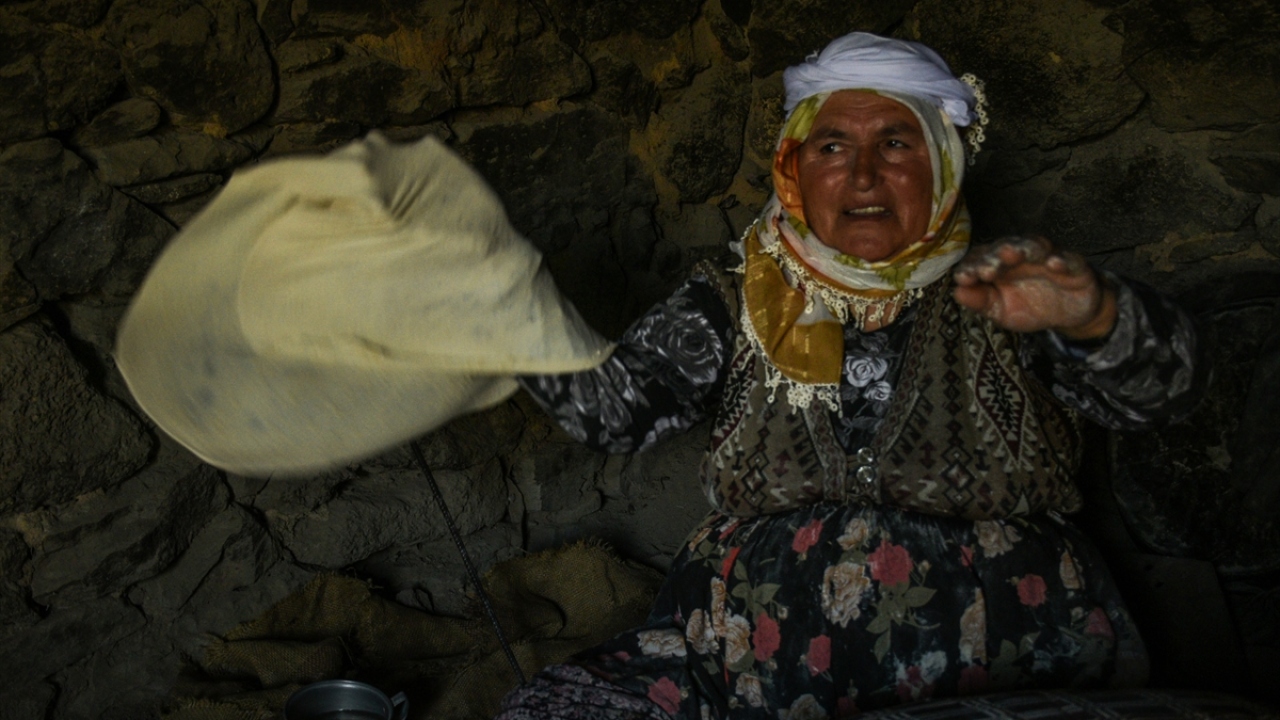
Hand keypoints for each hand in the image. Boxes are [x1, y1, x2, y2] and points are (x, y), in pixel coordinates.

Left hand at [952, 236, 1115, 339]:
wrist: (1067, 315)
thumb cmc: (1029, 307)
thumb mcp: (1001, 311)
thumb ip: (980, 301)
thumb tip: (957, 292)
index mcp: (998, 265)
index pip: (980, 259)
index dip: (971, 267)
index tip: (964, 278)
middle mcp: (1020, 256)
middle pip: (1005, 248)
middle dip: (994, 256)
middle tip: (987, 269)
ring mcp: (1046, 257)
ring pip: (1034, 245)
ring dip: (1023, 249)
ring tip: (1013, 254)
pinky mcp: (1072, 264)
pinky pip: (1067, 258)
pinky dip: (1061, 260)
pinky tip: (1054, 264)